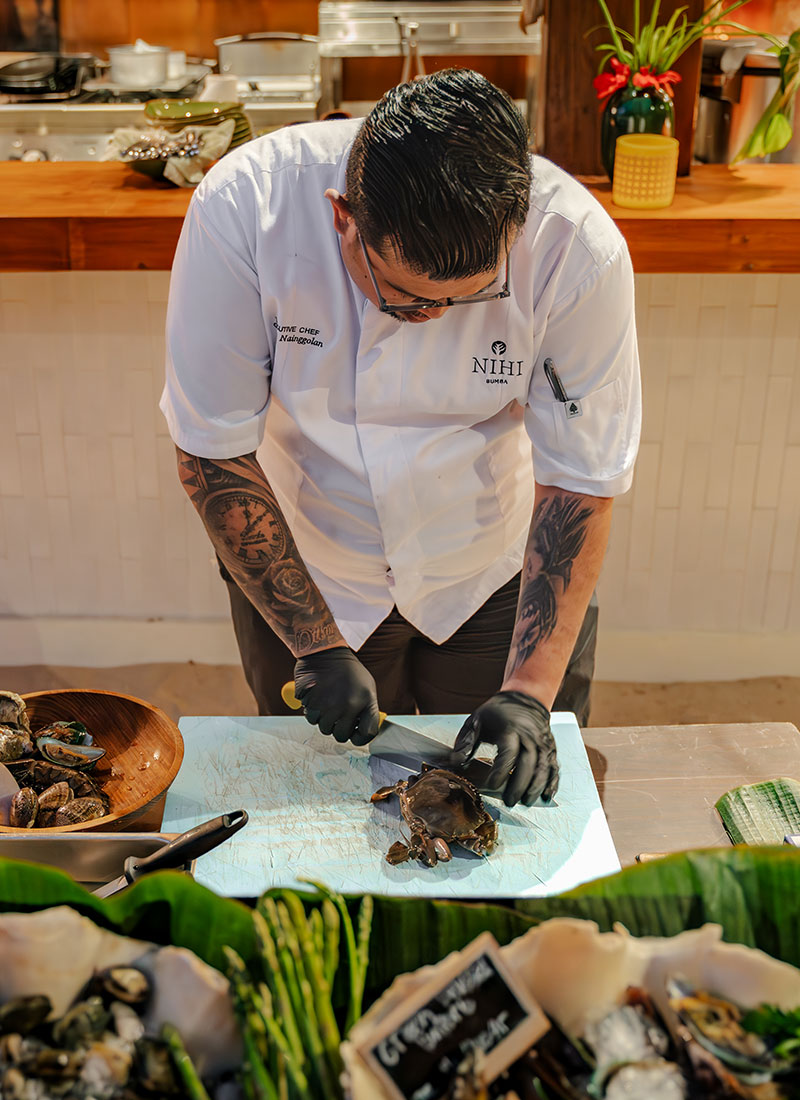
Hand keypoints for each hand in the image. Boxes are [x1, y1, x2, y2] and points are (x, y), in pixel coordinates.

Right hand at [293, 647, 379, 746]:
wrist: (324, 651)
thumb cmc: (347, 669)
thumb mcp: (367, 686)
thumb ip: (367, 709)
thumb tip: (364, 731)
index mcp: (365, 701)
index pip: (368, 733)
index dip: (361, 738)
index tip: (355, 734)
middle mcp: (347, 706)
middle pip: (342, 736)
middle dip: (339, 729)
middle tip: (338, 716)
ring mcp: (328, 705)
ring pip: (324, 728)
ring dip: (325, 720)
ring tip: (327, 702)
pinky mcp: (311, 703)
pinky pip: (311, 718)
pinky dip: (313, 712)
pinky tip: (317, 698)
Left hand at [449, 690, 558, 806]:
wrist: (524, 698)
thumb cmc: (497, 713)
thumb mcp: (476, 721)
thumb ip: (465, 742)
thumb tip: (455, 763)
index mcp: (510, 729)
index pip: (508, 752)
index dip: (501, 770)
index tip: (491, 785)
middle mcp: (530, 736)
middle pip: (529, 763)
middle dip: (520, 784)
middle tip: (509, 801)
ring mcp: (543, 742)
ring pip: (544, 767)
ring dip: (537, 786)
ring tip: (526, 802)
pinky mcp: (551, 748)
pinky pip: (554, 767)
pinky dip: (552, 782)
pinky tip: (546, 796)